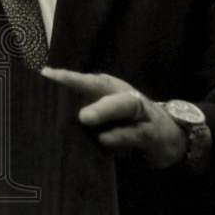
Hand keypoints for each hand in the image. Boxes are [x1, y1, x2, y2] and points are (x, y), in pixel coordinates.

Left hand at [40, 68, 187, 168]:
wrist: (171, 140)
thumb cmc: (128, 126)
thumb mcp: (106, 119)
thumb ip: (83, 113)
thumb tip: (48, 116)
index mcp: (109, 90)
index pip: (85, 79)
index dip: (65, 77)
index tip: (43, 74)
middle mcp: (123, 95)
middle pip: (100, 83)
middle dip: (78, 81)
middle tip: (56, 82)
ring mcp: (140, 112)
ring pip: (123, 104)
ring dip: (104, 109)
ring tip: (83, 117)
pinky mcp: (152, 133)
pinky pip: (136, 133)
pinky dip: (121, 136)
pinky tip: (104, 139)